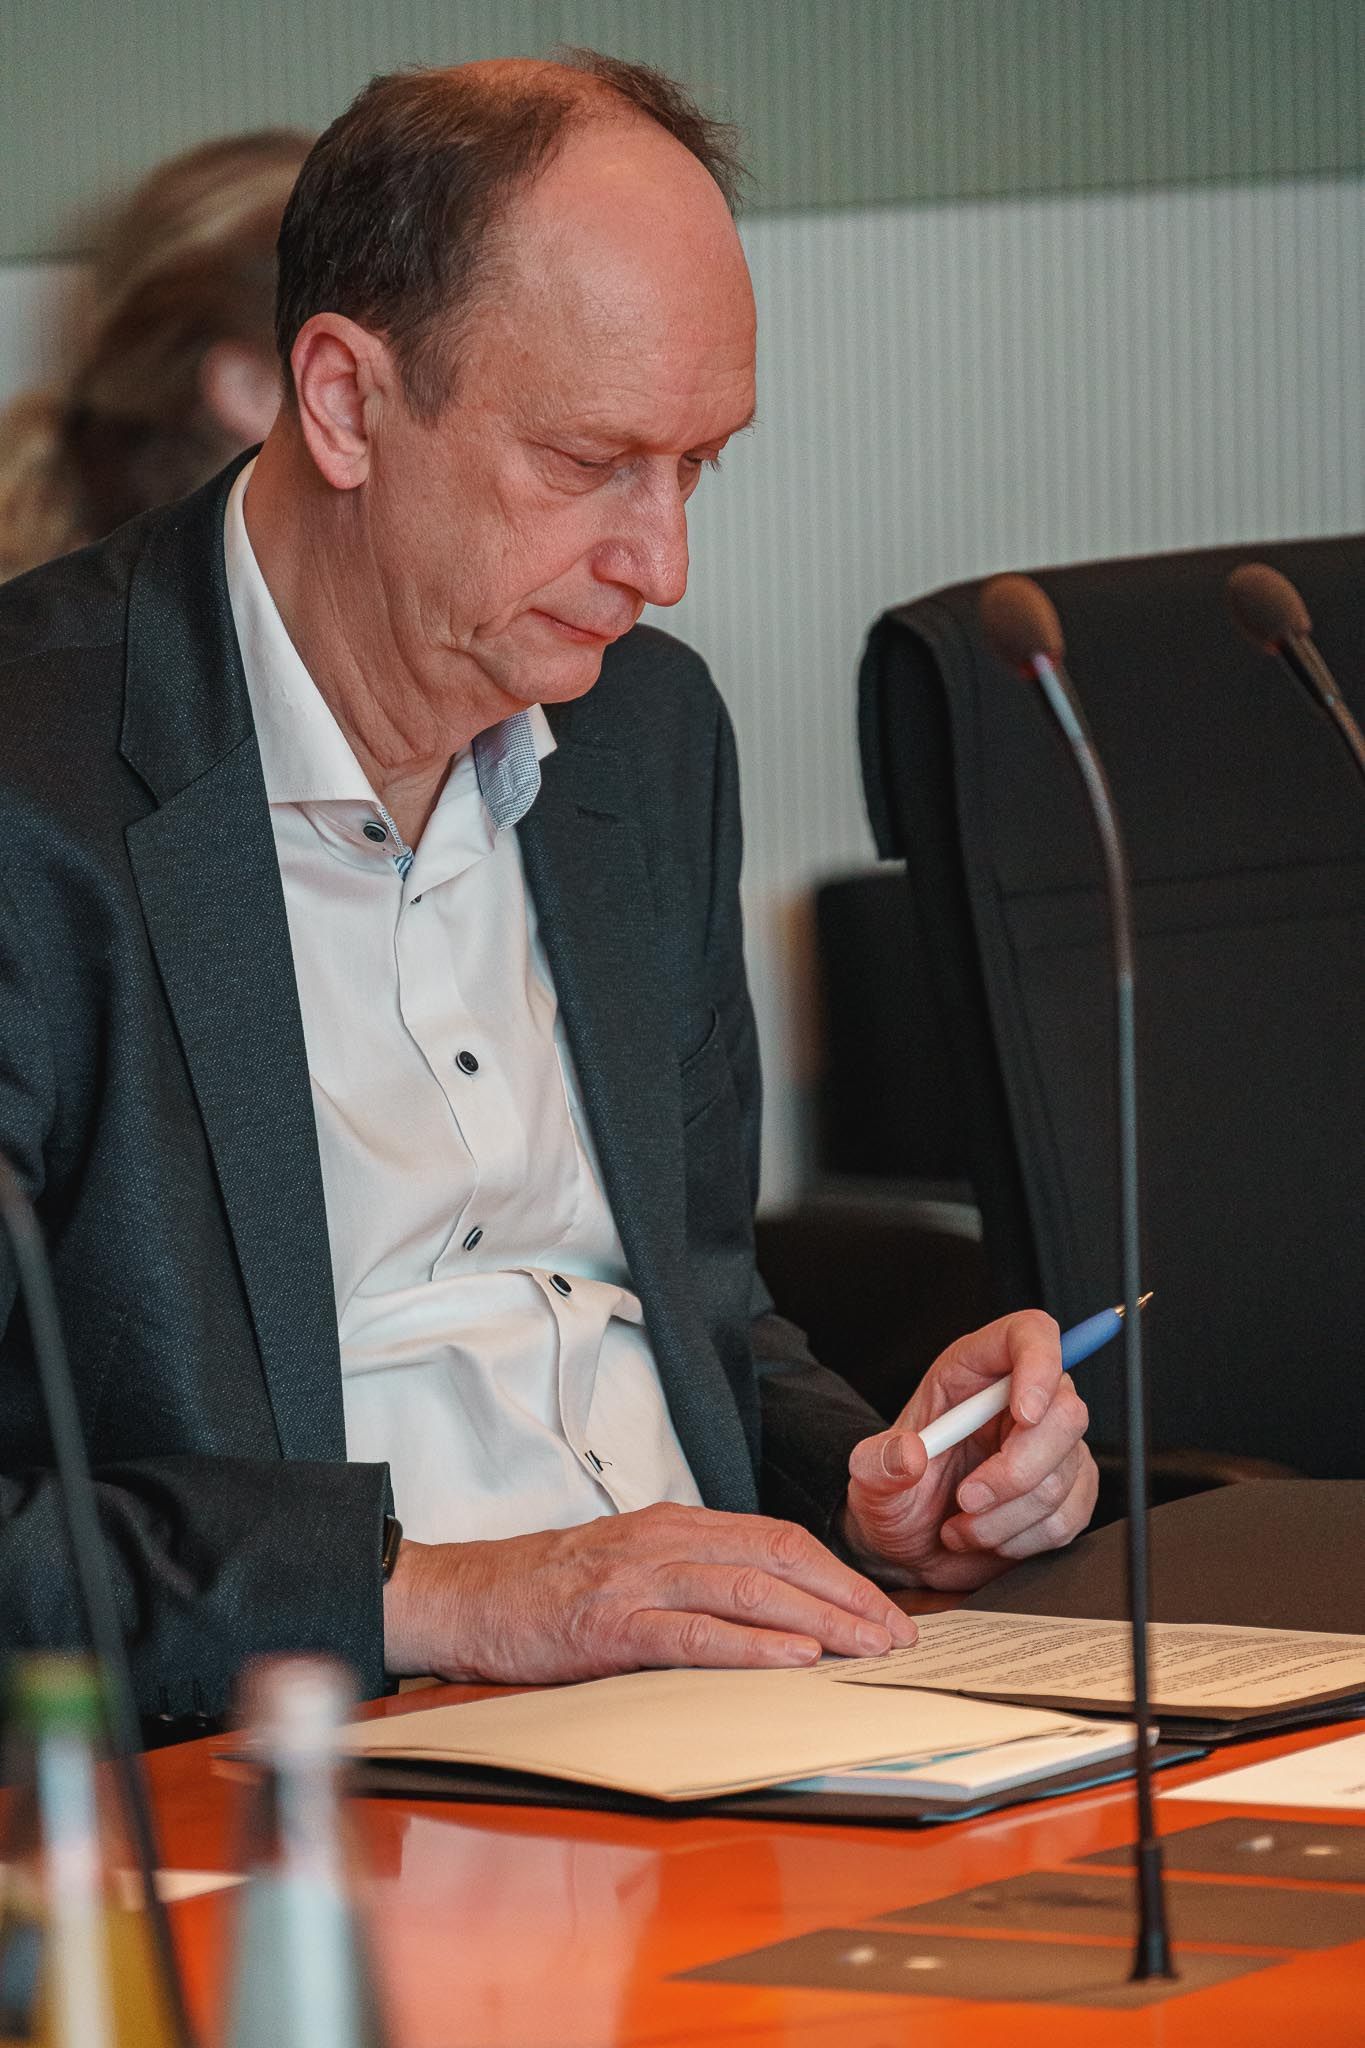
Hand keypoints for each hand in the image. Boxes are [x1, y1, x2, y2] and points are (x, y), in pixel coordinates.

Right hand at [382, 1501, 917, 1682]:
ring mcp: (639, 1579)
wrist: (466, 1595)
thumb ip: (694, 1576)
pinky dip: (751, 1645)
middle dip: (850, 1599)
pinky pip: (695, 1633)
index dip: (841, 1575)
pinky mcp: (612, 1624)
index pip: (781, 1539)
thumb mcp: (633, 1564)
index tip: (884, 1612)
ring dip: (820, 1621)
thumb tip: (772, 1611)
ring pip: (751, 1589)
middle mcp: (666, 1540)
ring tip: (867, 1649)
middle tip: (899, 1636)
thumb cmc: (548, 1588)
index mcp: (677, 1524)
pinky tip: (793, 1659)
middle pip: (781, 1558)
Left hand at [841, 1310, 1096, 1591]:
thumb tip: (910, 1453)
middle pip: (1065, 1411)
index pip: (1029, 1335)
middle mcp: (1019, 1401)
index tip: (1024, 1414)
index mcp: (973, 1372)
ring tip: (963, 1525)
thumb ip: (880, 1464)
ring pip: (1065, 1472)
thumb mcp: (868, 1479)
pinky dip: (1026, 1538)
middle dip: (1017, 1469)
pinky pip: (1070, 1515)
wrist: (908, 1549)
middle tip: (968, 1499)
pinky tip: (991, 1537)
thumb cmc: (895, 1496)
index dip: (1040, 1363)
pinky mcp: (1067, 1492)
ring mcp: (1050, 1448)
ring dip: (1007, 1515)